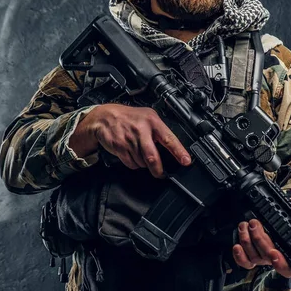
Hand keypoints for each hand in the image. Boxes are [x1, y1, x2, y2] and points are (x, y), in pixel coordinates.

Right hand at [70, 103, 190, 177]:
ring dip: (143, 163)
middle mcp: (141, 130)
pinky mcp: (119, 147)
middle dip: (158, 169)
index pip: (168, 138)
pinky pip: (131, 163)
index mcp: (152, 121)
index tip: (186, 161)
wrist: (104, 116)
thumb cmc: (129, 117)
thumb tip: (172, 149)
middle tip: (161, 173)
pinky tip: (132, 155)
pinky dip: (133, 163)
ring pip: (142, 162)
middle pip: (152, 157)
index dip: (178, 151)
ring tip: (140, 154)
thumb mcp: (148, 117)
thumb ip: (159, 131)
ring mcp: (129, 139)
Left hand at [232, 194, 290, 278]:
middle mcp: (277, 258)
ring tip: (245, 226)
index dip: (282, 264)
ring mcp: (264, 258)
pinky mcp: (252, 257)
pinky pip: (245, 262)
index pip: (289, 267)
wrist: (276, 220)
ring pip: (254, 257)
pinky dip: (239, 256)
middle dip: (259, 240)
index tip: (274, 253)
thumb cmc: (289, 219)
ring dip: (247, 241)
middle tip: (254, 224)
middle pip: (267, 257)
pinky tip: (237, 246)